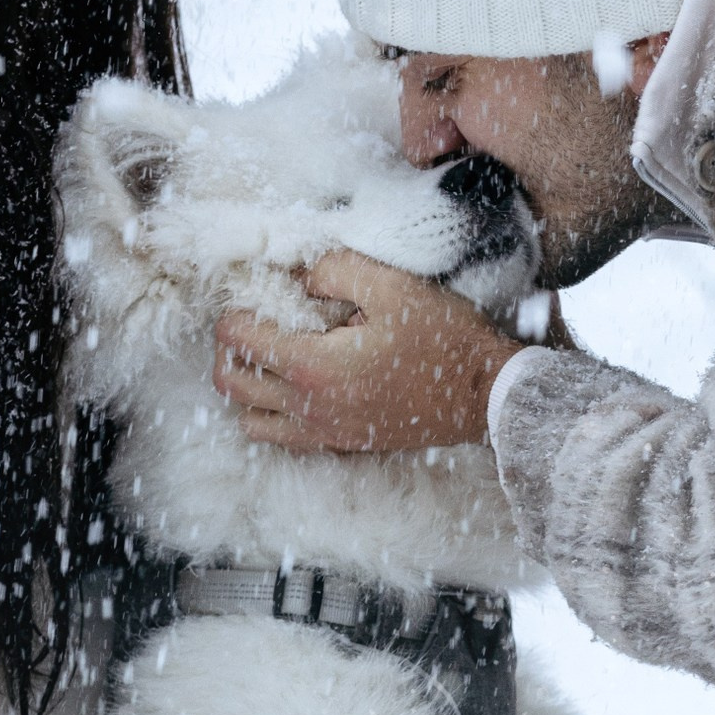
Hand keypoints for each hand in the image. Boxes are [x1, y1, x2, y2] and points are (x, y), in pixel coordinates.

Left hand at [212, 249, 526, 454]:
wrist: (484, 395)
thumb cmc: (443, 339)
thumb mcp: (391, 285)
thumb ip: (333, 270)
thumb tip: (300, 276)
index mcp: (312, 365)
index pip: (237, 338)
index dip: (237, 308)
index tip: (257, 292)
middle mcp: (308, 406)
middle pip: (230, 381)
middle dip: (231, 346)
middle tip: (256, 320)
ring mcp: (322, 431)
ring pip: (248, 417)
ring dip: (248, 384)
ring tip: (271, 354)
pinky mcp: (340, 444)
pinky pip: (279, 437)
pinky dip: (272, 414)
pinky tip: (295, 386)